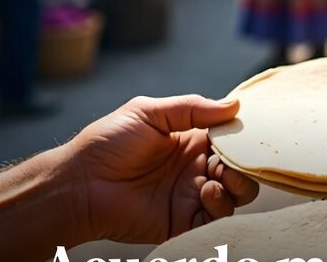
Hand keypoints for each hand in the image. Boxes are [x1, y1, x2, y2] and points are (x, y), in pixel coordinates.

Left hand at [68, 95, 258, 243]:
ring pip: (235, 194)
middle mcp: (195, 169)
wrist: (79, 183)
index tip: (248, 131)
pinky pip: (215, 219)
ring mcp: (190, 196)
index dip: (243, 135)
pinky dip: (221, 207)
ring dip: (237, 185)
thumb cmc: (108, 142)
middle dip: (246, 164)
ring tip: (218, 178)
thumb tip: (235, 105)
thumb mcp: (149, 112)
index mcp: (190, 141)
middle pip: (239, 168)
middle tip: (236, 159)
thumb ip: (193, 107)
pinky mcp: (183, 221)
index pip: (230, 138)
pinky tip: (207, 192)